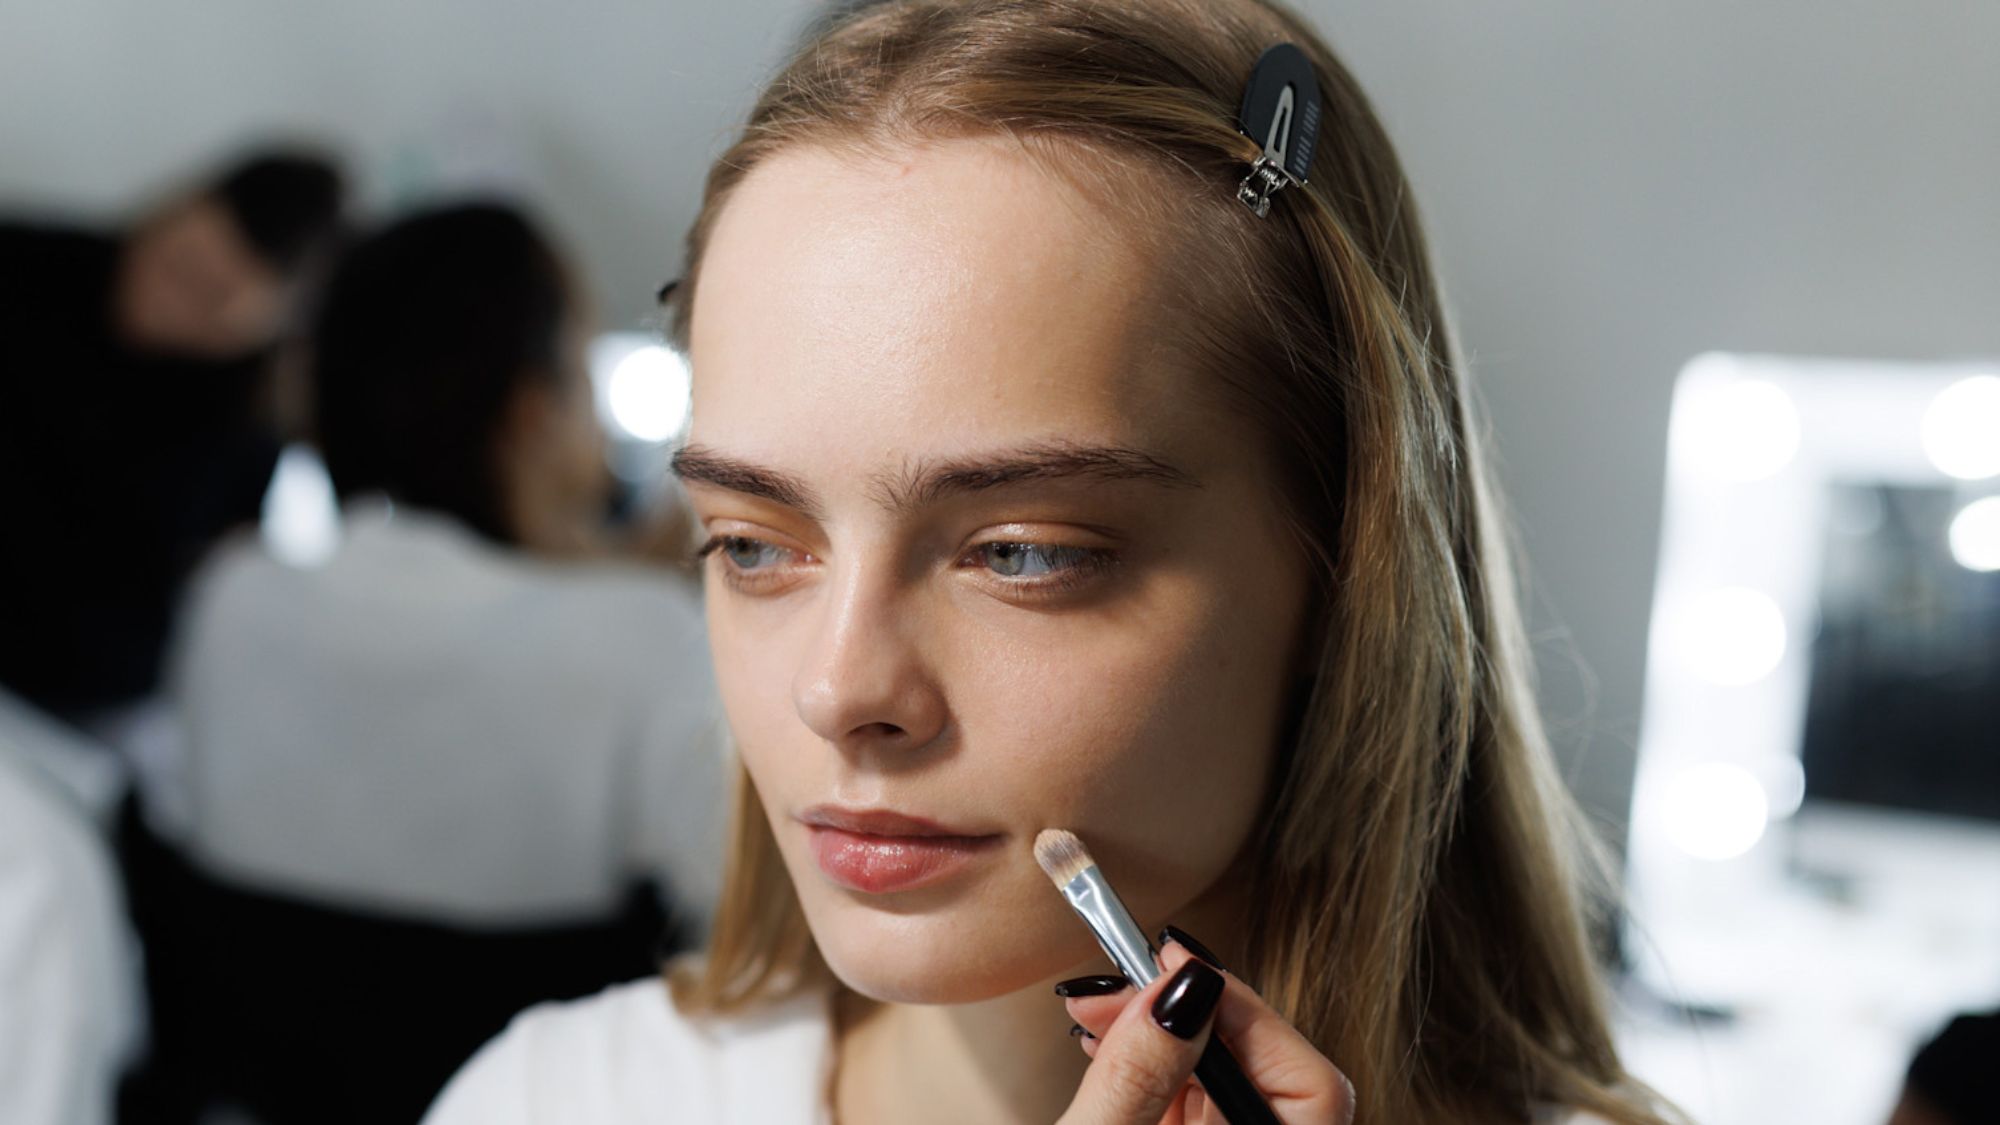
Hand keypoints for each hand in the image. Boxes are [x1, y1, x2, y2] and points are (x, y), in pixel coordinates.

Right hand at [1056, 936, 1354, 1124]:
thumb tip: (1177, 985)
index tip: (1173, 962)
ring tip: (1093, 1010)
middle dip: (1187, 1016)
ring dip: (1159, 1037)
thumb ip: (1138, 1079)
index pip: (1311, 1085)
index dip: (1243, 1011)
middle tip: (1119, 983)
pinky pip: (1193, 1107)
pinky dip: (1149, 1070)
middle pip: (1263, 1073)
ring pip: (1222, 1085)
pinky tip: (1102, 1043)